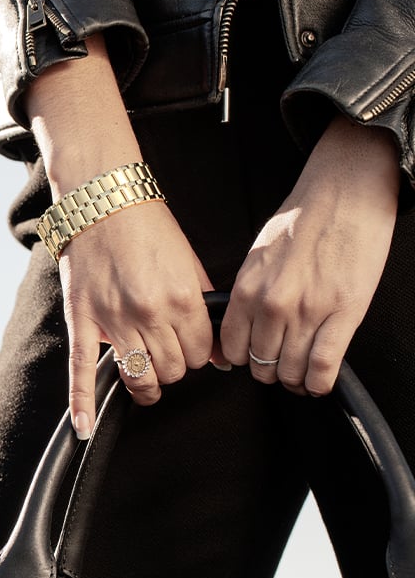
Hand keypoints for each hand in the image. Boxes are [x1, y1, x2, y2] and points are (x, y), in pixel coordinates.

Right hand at [59, 199, 217, 438]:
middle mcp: (149, 314)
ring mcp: (114, 321)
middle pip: (173, 370)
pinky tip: (84, 428)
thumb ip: (206, 308)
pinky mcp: (83, 322)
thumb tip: (218, 352)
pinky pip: (81, 371)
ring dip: (148, 382)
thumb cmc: (147, 227)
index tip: (192, 346)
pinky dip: (82, 404)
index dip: (199, 353)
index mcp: (182, 299)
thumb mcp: (190, 262)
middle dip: (176, 364)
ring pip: (140, 377)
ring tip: (149, 375)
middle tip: (170, 350)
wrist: (103, 202)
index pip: (201, 355)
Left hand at [220, 115, 399, 394]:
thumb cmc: (302, 220)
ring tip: (301, 376)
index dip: (243, 362)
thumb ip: (248, 293)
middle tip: (280, 368)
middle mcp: (273, 304)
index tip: (252, 362)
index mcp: (247, 289)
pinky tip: (318, 383)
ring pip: (291, 371)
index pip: (233, 348)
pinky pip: (323, 366)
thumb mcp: (258, 257)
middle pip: (262, 365)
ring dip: (295, 380)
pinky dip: (319, 383)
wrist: (344, 194)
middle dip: (270, 372)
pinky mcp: (344, 313)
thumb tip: (242, 324)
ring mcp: (309, 311)